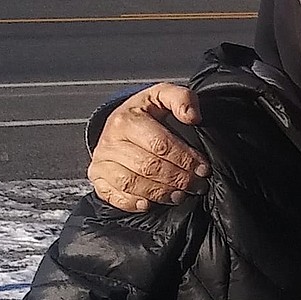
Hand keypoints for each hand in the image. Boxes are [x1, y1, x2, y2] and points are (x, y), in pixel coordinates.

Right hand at [87, 83, 207, 211]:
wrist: (118, 121)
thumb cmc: (145, 111)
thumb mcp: (163, 95)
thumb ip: (182, 99)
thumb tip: (193, 117)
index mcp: (127, 119)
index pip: (160, 144)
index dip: (185, 158)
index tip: (202, 168)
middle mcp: (110, 141)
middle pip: (148, 167)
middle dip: (178, 179)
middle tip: (197, 185)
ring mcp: (101, 161)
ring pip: (132, 184)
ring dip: (160, 193)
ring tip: (180, 195)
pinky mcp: (97, 177)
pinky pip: (114, 195)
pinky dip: (133, 202)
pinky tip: (150, 204)